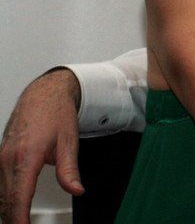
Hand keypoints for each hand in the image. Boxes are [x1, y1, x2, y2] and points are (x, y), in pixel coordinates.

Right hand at [0, 69, 83, 223]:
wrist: (44, 94)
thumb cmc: (57, 113)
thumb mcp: (69, 142)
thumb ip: (70, 170)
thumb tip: (76, 190)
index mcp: (25, 157)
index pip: (18, 198)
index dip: (20, 219)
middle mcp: (7, 159)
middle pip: (5, 201)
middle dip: (13, 219)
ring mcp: (1, 158)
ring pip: (0, 194)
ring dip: (8, 211)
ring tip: (21, 223)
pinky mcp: (0, 157)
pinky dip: (5, 199)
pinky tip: (13, 208)